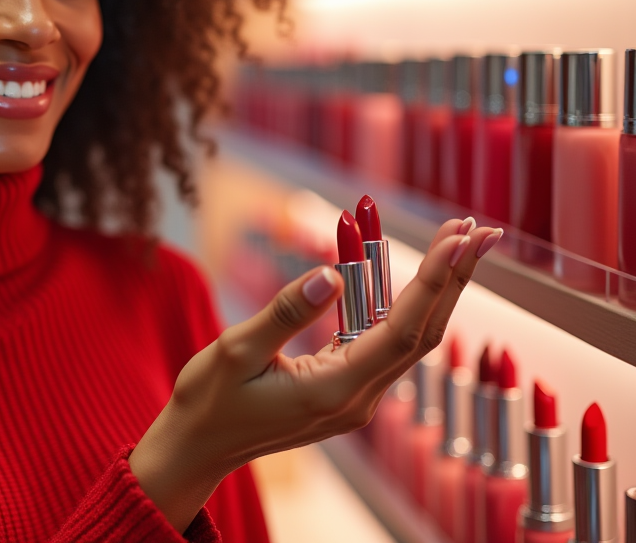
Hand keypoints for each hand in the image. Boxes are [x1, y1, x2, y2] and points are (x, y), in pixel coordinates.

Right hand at [129, 218, 501, 531]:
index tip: (458, 238)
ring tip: (454, 239)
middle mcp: (358, 399)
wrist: (198, 446)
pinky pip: (385, 341)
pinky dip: (402, 302)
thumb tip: (333, 273)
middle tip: (480, 230)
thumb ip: (287, 312)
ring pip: (410, 337)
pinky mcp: (347, 390)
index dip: (434, 280)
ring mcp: (357, 398)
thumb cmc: (209, 400)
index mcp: (334, 391)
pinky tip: (407, 272)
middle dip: (454, 278)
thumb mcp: (235, 349)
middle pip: (423, 333)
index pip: (401, 329)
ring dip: (435, 288)